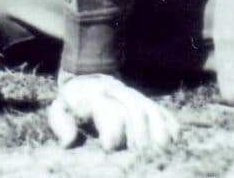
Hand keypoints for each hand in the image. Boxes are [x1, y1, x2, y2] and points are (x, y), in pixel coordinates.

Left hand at [47, 72, 179, 151]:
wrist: (91, 77)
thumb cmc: (74, 102)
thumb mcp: (60, 109)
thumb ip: (60, 123)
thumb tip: (69, 142)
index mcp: (96, 96)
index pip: (109, 112)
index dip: (111, 132)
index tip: (109, 147)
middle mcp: (120, 95)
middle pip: (135, 113)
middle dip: (138, 136)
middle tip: (137, 155)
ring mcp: (137, 98)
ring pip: (153, 113)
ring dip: (157, 133)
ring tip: (156, 152)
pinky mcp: (151, 105)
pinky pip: (166, 115)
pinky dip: (171, 129)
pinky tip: (172, 144)